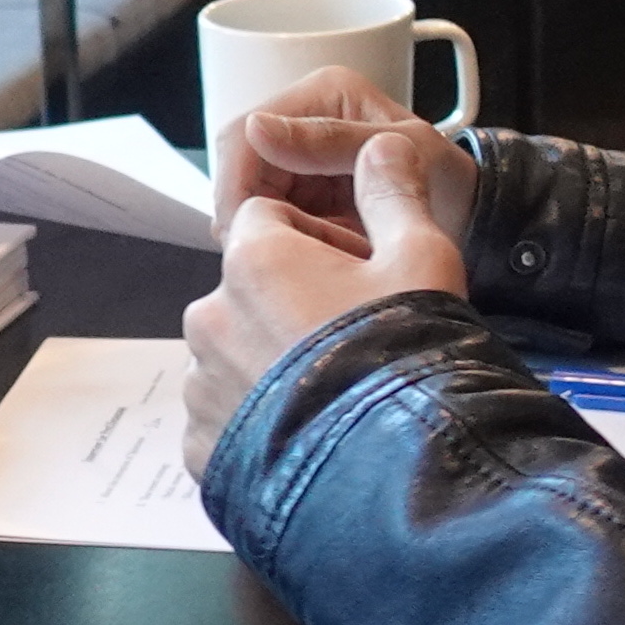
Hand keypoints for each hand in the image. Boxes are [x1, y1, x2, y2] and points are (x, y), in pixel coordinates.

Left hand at [184, 122, 472, 473]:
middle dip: (293, 307)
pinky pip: (227, 420)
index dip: (319, 243)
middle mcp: (210, 318)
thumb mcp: (422, 258)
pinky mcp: (202, 450)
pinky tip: (311, 437)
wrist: (403, 477)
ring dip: (273, 366)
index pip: (269, 221)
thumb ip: (393, 193)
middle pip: (249, 291)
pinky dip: (258, 424)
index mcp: (253, 261)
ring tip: (337, 399)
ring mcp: (202, 389)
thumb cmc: (411, 358)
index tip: (361, 279)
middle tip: (356, 345)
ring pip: (236, 356)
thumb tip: (383, 146)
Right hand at [213, 65, 476, 252]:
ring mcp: (302, 154)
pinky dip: (279, 237)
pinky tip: (301, 256)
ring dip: (260, 228)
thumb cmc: (449, 182)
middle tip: (262, 255)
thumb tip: (257, 128)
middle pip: (239, 164)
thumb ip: (329, 140)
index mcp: (325, 92)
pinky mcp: (304, 188)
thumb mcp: (401, 155)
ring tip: (292, 259)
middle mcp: (306, 115)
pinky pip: (268, 214)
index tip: (242, 231)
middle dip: (244, 211)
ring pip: (247, 194)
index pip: (245, 131)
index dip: (235, 183)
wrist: (475, 221)